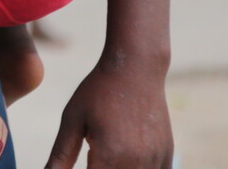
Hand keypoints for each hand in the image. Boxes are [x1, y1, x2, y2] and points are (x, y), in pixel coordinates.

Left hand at [45, 60, 172, 168]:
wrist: (136, 69)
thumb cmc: (98, 92)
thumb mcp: (72, 120)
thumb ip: (60, 155)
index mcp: (110, 156)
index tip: (82, 162)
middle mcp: (137, 163)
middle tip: (90, 155)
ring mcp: (156, 161)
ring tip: (104, 152)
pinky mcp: (167, 157)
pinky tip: (124, 158)